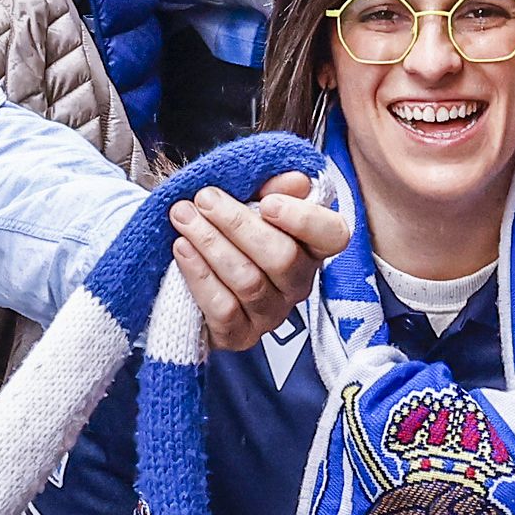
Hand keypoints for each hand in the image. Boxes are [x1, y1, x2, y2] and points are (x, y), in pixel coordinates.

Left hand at [162, 171, 351, 350]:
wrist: (189, 269)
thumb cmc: (227, 231)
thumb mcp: (248, 198)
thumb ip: (273, 187)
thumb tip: (295, 179)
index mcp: (311, 246)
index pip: (333, 235)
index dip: (305, 220)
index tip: (268, 202)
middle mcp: (297, 283)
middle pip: (282, 257)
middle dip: (238, 223)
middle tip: (205, 198)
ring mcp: (271, 313)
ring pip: (249, 281)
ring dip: (211, 243)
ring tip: (183, 216)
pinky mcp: (240, 334)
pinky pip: (224, 308)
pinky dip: (200, 275)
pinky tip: (182, 249)